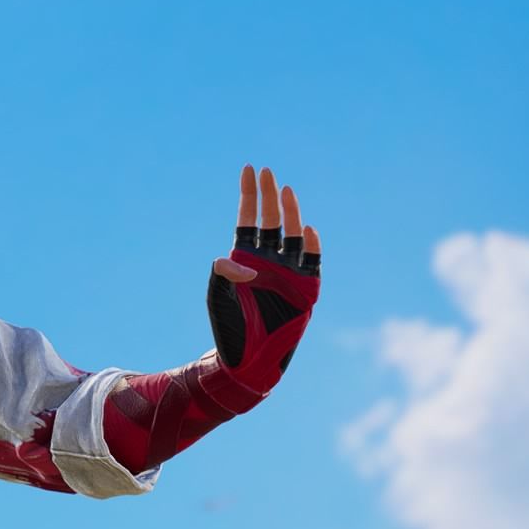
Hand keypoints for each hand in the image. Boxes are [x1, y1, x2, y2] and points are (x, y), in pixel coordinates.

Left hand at [205, 165, 322, 397]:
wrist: (247, 359)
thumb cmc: (229, 327)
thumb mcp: (217, 297)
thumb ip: (222, 274)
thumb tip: (237, 259)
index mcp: (245, 257)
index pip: (248, 218)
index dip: (249, 195)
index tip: (249, 169)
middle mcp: (269, 260)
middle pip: (272, 220)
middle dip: (269, 196)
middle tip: (267, 172)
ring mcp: (288, 273)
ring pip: (292, 235)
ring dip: (291, 214)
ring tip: (286, 191)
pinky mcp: (306, 289)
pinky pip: (312, 262)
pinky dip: (311, 246)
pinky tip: (307, 230)